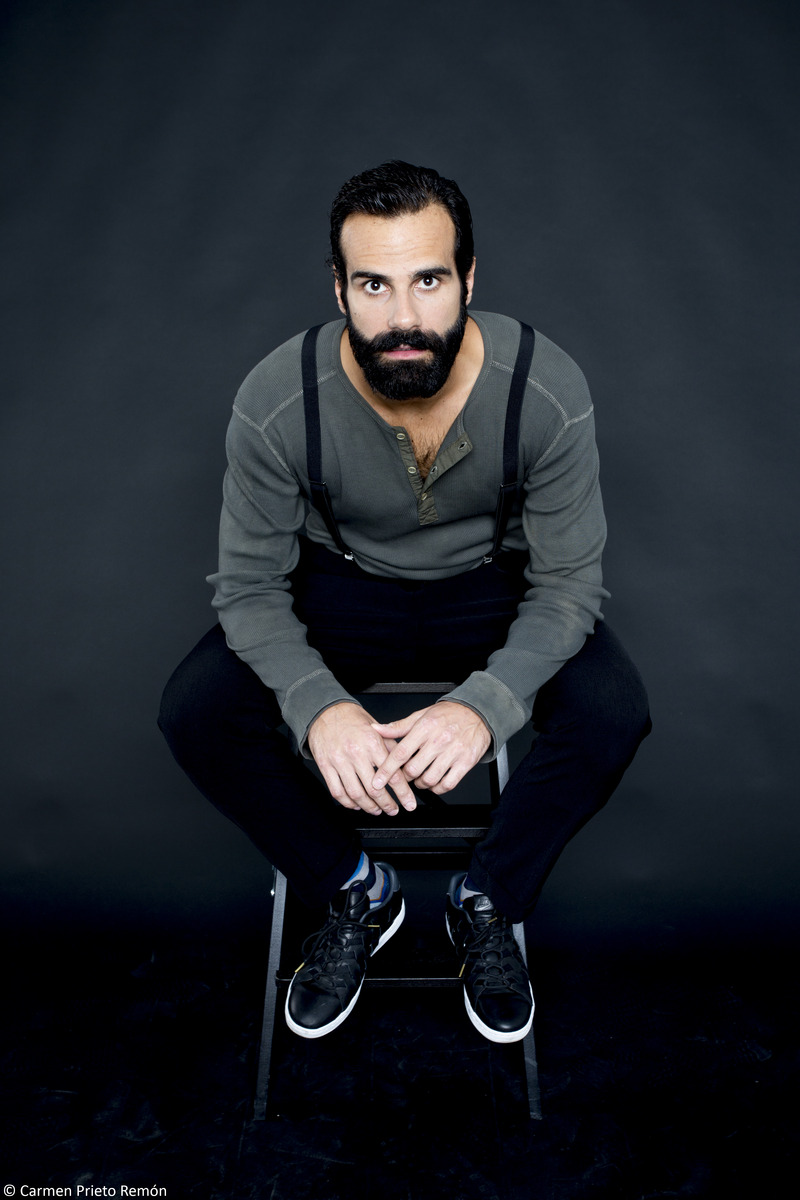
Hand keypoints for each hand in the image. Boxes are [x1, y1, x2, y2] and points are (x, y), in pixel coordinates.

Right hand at [307, 702, 416, 815]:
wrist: (325, 711)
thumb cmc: (351, 719)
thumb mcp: (376, 728)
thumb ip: (391, 747)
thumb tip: (405, 765)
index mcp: (372, 743)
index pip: (392, 774)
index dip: (403, 793)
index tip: (409, 803)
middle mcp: (356, 753)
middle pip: (374, 789)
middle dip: (387, 804)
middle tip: (393, 810)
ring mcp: (339, 761)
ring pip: (356, 794)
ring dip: (369, 807)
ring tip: (377, 810)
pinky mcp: (325, 767)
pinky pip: (337, 792)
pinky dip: (348, 803)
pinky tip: (356, 805)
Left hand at [370, 701, 490, 795]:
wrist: (478, 713)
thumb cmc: (448, 714)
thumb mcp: (421, 716)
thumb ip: (398, 726)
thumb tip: (377, 730)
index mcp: (425, 727)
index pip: (400, 753)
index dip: (386, 770)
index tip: (377, 781)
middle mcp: (439, 740)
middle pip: (413, 769)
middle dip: (404, 777)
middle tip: (404, 775)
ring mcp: (454, 752)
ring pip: (430, 779)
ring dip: (420, 784)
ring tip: (419, 779)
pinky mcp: (466, 762)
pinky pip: (448, 784)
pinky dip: (438, 788)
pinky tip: (434, 783)